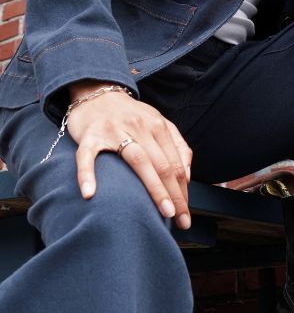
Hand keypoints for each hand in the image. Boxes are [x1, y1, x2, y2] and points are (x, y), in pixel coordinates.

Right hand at [68, 82, 192, 228]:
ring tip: (162, 212)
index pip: (175, 163)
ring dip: (153, 188)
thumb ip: (177, 146)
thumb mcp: (159, 123)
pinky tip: (90, 193)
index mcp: (158, 126)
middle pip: (162, 164)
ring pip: (138, 160)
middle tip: (181, 219)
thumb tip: (187, 177)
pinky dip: (88, 173)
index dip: (183, 189)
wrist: (97, 93)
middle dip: (174, 194)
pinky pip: (88, 156)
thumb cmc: (131, 115)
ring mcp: (114, 130)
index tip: (186, 213)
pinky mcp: (90, 135)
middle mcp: (140, 127)